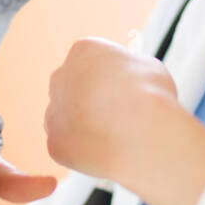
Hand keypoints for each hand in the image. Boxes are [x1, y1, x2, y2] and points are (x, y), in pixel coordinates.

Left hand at [44, 37, 180, 181]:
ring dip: (86, 126)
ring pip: (68, 119)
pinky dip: (85, 152)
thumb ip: (130, 70)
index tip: (128, 92)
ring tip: (116, 137)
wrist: (142, 135)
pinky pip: (69, 147)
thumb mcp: (148, 67)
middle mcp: (60, 77)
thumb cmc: (151, 96)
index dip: (113, 79)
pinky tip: (106, 152)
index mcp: (83, 51)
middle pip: (73, 88)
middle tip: (119, 117)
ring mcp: (53, 111)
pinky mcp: (54, 142)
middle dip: (92, 101)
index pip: (92, 62)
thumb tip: (127, 78)